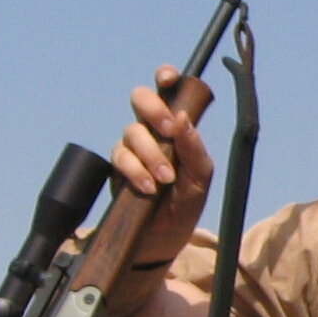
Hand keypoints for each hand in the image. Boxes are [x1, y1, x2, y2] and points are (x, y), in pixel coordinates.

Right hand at [114, 66, 215, 263]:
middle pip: (140, 98)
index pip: (167, 91)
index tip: (168, 79)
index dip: (165, 77)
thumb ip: (193, 148)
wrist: (164, 239)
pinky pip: (120, 157)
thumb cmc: (185, 203)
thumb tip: (183, 118)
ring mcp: (131, 148)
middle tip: (168, 130)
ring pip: (131, 132)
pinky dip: (135, 171)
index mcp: (174, 127)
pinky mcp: (117, 168)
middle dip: (153, 110)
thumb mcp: (200, 178)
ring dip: (150, 153)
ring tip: (165, 179)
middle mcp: (151, 131)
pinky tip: (148, 187)